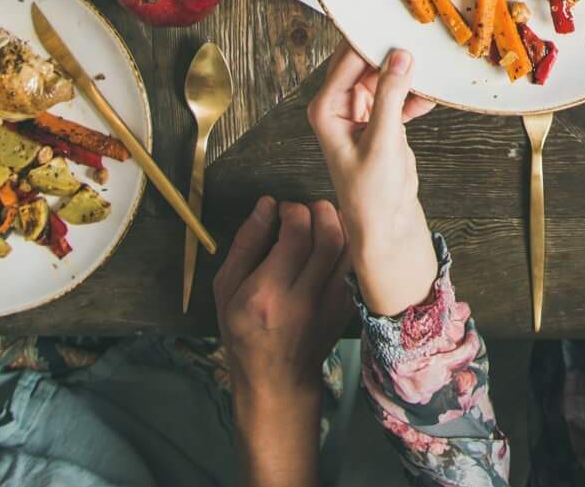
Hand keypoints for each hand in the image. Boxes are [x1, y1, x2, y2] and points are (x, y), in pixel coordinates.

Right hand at [214, 196, 350, 483]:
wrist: (276, 381)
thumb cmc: (244, 333)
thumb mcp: (226, 288)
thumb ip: (245, 244)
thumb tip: (266, 204)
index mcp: (268, 294)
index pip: (296, 234)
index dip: (292, 210)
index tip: (283, 210)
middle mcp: (304, 299)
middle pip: (330, 237)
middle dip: (320, 211)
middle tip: (306, 211)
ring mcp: (332, 305)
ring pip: (350, 250)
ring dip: (340, 225)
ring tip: (322, 222)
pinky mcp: (347, 308)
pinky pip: (357, 266)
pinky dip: (350, 246)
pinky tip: (334, 244)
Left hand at [306, 45, 437, 315]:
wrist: (386, 224)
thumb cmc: (372, 192)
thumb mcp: (382, 141)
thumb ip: (390, 96)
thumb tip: (400, 57)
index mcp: (326, 108)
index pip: (347, 60)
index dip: (371, 41)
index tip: (396, 23)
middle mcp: (339, 105)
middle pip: (363, 62)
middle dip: (388, 51)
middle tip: (415, 34)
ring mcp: (360, 111)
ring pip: (382, 76)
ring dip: (405, 72)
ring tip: (429, 63)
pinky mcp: (380, 119)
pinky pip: (396, 94)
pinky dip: (413, 94)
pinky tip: (431, 95)